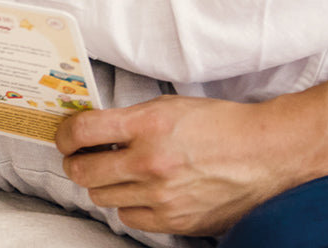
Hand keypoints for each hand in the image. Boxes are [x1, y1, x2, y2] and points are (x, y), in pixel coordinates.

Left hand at [56, 95, 294, 235]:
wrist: (263, 152)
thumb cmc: (216, 123)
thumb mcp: (165, 105)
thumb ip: (127, 120)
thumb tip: (91, 131)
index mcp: (147, 124)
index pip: (83, 131)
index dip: (64, 134)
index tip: (64, 137)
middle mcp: (151, 162)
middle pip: (84, 170)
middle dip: (75, 162)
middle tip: (79, 156)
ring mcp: (163, 196)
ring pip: (102, 197)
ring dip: (100, 184)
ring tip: (112, 172)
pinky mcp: (176, 222)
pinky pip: (130, 218)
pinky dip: (127, 205)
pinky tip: (137, 191)